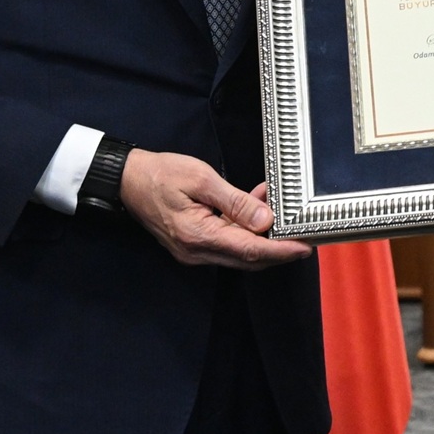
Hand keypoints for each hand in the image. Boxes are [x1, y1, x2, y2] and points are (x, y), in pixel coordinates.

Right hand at [118, 150, 311, 270]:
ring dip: (263, 235)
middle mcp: (197, 251)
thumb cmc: (161, 174)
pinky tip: (255, 204)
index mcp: (199, 236)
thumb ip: (235, 202)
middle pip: (249, 258)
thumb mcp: (202, 179)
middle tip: (306, 234)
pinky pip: (228, 243)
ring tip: (279, 207)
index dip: (282, 250)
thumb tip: (265, 220)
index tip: (306, 247)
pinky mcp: (194, 245)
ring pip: (240, 252)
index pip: (251, 250)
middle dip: (280, 248)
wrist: (128, 180)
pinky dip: (246, 229)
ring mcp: (194, 251)